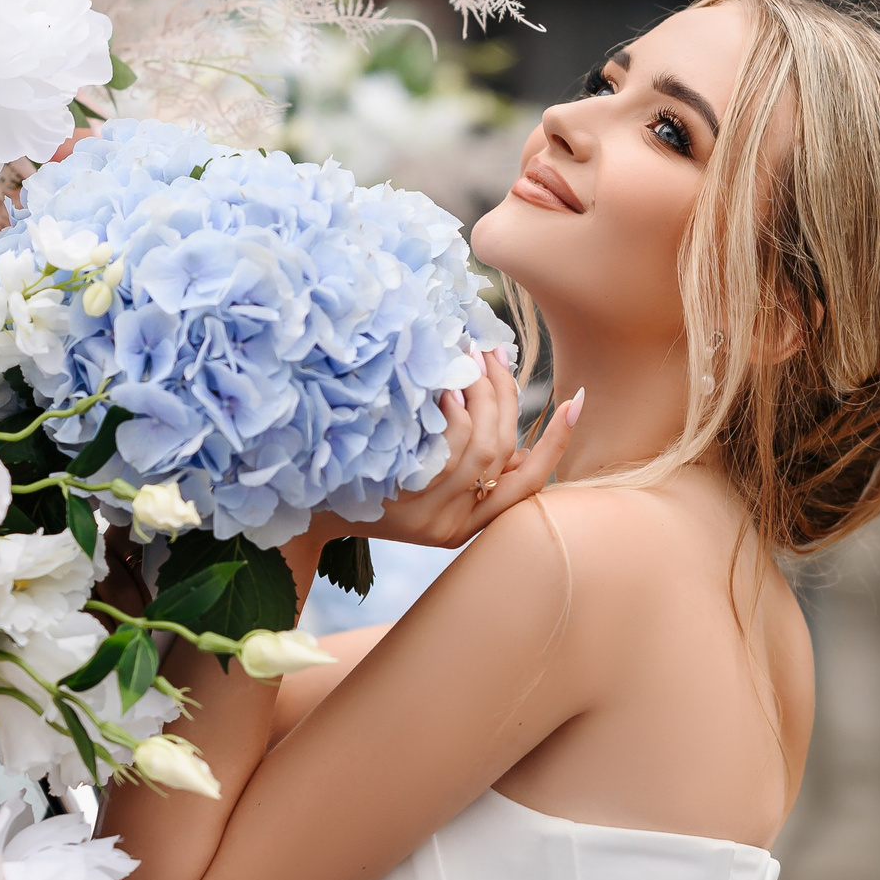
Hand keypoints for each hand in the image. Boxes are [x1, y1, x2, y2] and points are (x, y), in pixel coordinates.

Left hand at [350, 349, 583, 548]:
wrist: (302, 503)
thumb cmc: (363, 479)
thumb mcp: (422, 480)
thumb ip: (470, 463)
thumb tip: (516, 436)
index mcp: (468, 526)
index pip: (531, 484)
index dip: (557, 442)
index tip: (577, 399)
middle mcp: (454, 526)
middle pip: (507, 456)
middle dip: (506, 398)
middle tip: (494, 354)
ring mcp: (428, 515)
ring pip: (483, 448)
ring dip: (481, 396)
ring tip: (468, 358)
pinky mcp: (404, 498)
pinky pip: (447, 446)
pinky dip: (453, 410)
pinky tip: (444, 385)